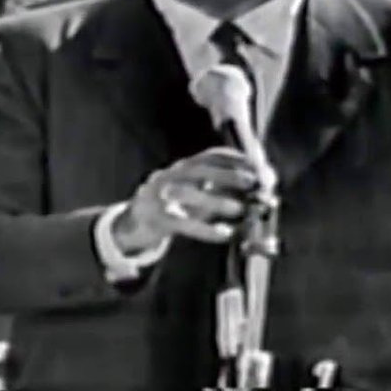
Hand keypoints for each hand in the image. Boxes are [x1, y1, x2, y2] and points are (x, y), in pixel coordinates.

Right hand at [113, 148, 261, 253]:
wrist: (131, 225)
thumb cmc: (172, 208)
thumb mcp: (195, 195)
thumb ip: (222, 191)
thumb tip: (260, 190)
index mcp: (183, 167)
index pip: (211, 156)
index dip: (235, 159)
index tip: (257, 166)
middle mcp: (170, 176)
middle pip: (200, 170)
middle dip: (228, 174)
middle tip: (252, 182)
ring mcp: (158, 196)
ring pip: (188, 194)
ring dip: (217, 200)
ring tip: (240, 208)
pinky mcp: (154, 219)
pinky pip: (181, 223)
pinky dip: (204, 229)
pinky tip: (223, 233)